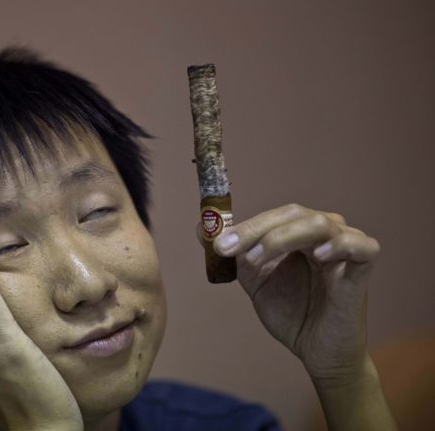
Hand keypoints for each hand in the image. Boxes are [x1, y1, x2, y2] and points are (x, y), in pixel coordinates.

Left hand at [195, 203, 380, 384]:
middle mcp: (325, 232)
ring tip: (258, 259)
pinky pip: (361, 246)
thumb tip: (201, 228)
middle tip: (229, 248)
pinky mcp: (364, 267)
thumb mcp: (255, 280)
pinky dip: (339, 245)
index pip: (274, 216)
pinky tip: (317, 257)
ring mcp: (347, 246)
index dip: (245, 226)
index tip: (217, 243)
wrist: (316, 351)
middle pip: (293, 214)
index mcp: (301, 231)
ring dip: (282, 238)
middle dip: (256, 230)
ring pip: (319, 224)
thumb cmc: (292, 312)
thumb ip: (235, 254)